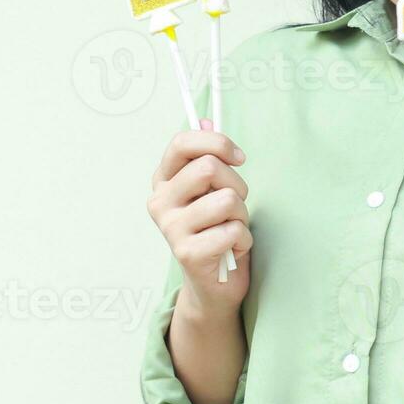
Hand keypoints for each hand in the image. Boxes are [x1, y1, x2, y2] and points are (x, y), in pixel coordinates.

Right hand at [147, 119, 251, 315]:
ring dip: (242, 215)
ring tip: (232, 228)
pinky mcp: (187, 253)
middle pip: (209, 168)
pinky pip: (233, 230)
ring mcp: (171, 228)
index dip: (217, 143)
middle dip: (237, 184)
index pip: (182, 143)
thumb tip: (205, 120)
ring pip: (226, 199)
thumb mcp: (212, 189)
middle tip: (235, 204)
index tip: (239, 158)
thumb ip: (207, 156)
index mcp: (163, 180)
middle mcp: (160, 202)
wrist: (214, 283)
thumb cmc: (216, 228)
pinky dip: (243, 240)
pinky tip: (230, 250)